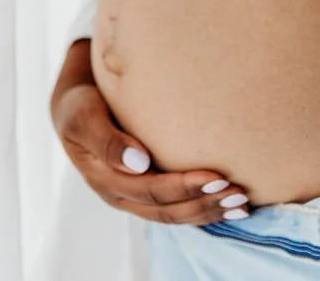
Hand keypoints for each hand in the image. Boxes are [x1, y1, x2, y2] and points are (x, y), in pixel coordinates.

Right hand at [51, 40, 250, 223]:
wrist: (76, 104)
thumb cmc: (82, 104)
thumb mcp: (83, 116)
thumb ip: (105, 139)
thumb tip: (139, 163)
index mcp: (104, 179)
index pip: (149, 191)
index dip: (183, 188)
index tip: (217, 177)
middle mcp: (121, 194)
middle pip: (166, 209)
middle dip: (203, 203)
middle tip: (238, 192)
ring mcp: (134, 196)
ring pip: (175, 215)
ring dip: (209, 211)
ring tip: (242, 203)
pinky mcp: (148, 190)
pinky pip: (178, 208)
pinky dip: (205, 208)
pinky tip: (232, 205)